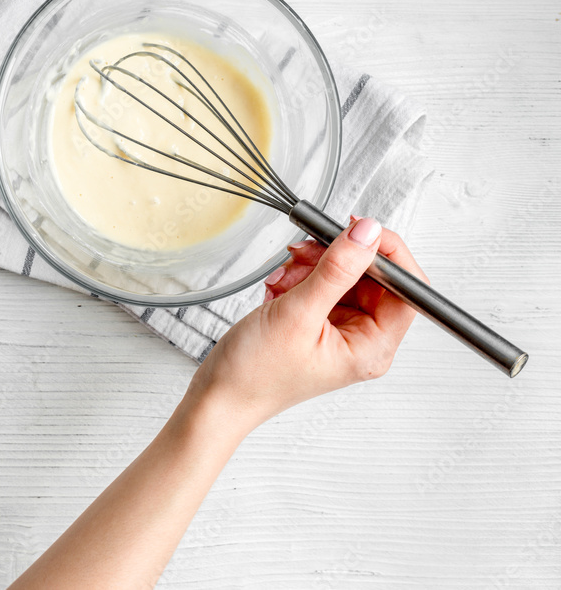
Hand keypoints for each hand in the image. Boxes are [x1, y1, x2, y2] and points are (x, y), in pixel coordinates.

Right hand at [188, 217, 427, 432]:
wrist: (219, 396)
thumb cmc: (255, 374)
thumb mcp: (298, 314)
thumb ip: (336, 270)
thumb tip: (367, 233)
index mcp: (372, 347)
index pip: (406, 290)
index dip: (387, 254)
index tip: (360, 229)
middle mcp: (362, 340)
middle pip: (372, 278)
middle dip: (337, 259)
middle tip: (308, 252)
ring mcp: (340, 332)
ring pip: (343, 277)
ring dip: (312, 267)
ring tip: (284, 277)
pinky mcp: (318, 324)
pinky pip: (321, 285)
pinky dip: (299, 278)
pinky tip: (279, 287)